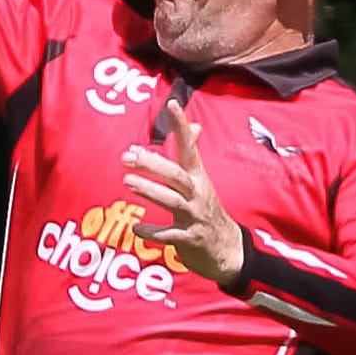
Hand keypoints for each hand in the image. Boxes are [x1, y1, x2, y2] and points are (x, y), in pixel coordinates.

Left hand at [122, 101, 245, 286]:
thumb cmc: (207, 211)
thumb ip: (193, 154)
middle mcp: (197, 194)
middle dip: (153, 165)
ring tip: (127, 182)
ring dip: (150, 191)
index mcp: (198, 178)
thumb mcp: (201, 181)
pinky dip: (152, 233)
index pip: (190, 147)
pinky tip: (135, 229)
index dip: (181, 126)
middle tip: (128, 157)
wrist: (227, 250)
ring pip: (172, 202)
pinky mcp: (190, 240)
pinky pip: (169, 236)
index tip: (172, 104)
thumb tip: (194, 126)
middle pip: (176, 175)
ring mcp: (194, 217)